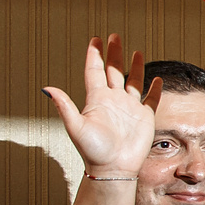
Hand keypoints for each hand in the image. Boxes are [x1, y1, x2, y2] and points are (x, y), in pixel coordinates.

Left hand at [46, 35, 159, 172]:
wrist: (113, 168)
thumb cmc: (93, 150)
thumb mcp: (75, 127)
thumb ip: (64, 106)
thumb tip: (47, 89)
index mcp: (96, 99)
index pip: (95, 71)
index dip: (94, 55)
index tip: (95, 40)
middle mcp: (112, 100)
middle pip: (113, 70)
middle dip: (113, 53)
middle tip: (114, 36)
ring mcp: (129, 108)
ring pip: (132, 81)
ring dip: (134, 66)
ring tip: (135, 51)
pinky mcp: (144, 118)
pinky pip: (151, 100)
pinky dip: (155, 89)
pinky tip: (157, 79)